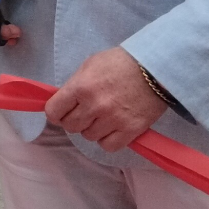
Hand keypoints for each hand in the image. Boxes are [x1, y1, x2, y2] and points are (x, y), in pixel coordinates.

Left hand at [44, 47, 166, 152]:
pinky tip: (112, 129)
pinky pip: (108, 146)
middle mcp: (94, 105)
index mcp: (81, 87)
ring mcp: (113, 119)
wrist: (154, 68)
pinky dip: (107, 140)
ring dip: (92, 129)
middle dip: (74, 120)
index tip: (61, 112)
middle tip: (84, 113)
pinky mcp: (130, 130)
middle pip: (70, 126)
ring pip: (89, 136)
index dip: (56, 112)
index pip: (54, 111)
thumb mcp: (90, 65)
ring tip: (102, 118)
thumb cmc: (119, 62)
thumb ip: (75, 84)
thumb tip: (63, 101)